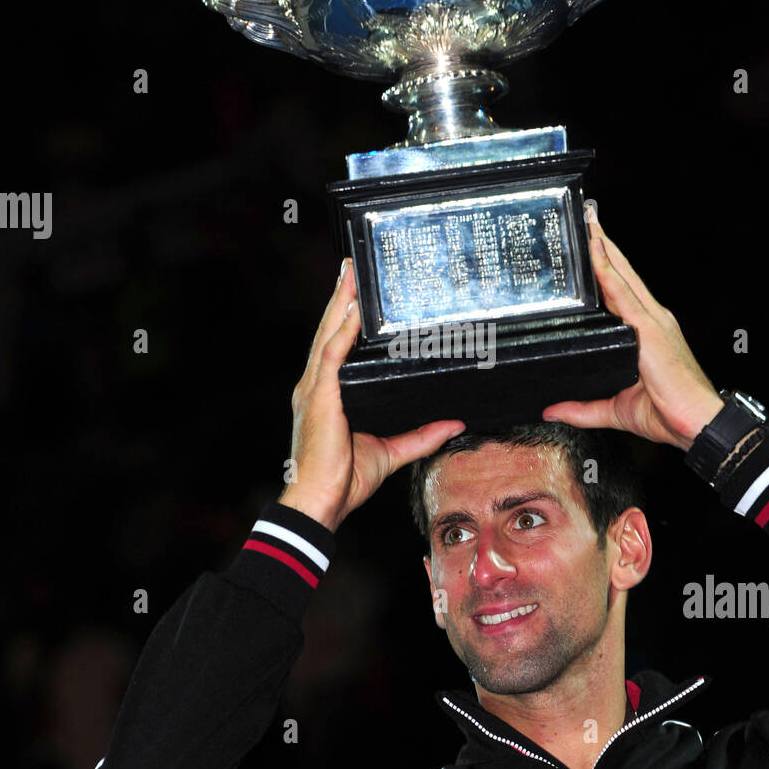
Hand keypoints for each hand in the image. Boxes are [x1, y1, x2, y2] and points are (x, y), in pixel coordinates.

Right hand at [279, 260, 464, 529]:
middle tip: (352, 265)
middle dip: (340, 296)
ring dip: (339, 301)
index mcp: (329, 393)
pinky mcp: (319, 397)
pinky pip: (331, 356)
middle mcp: (317, 385)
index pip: (336, 345)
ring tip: (350, 273)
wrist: (320, 503)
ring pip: (328, 334)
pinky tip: (352, 311)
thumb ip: (422, 435)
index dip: (344, 316)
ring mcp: (315, 389)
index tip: (356, 291)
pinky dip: (341, 331)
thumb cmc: (344, 480)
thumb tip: (454, 423)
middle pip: (329, 330)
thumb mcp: (391, 451)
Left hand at [542, 211, 722, 449]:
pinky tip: (595, 253)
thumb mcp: (613, 409)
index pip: (622, 291)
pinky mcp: (650, 330)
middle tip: (587, 219)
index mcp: (647, 333)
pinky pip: (623, 294)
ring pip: (623, 276)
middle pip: (623, 274)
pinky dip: (607, 272)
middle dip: (605, 245)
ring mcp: (653, 322)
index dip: (608, 266)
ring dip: (604, 248)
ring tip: (587, 224)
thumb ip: (581, 408)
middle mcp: (652, 320)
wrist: (697, 425)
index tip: (593, 245)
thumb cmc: (669, 414)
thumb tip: (553, 410)